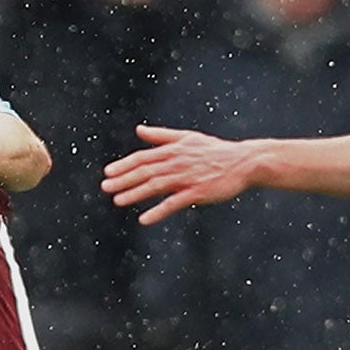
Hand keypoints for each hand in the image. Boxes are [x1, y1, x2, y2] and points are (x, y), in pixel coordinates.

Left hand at [101, 125, 255, 224]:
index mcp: (173, 149)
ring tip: (118, 201)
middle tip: (106, 187)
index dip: (124, 165)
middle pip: (145, 171)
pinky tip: (144, 219)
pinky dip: (158, 211)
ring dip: (135, 194)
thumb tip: (138, 130)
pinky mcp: (198, 192)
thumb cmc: (215, 151)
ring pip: (156, 186)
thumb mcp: (187, 138)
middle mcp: (177, 162)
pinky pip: (174, 203)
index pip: (143, 157)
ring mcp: (187, 178)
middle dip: (123, 179)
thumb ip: (161, 136)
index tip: (108, 172)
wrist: (243, 162)